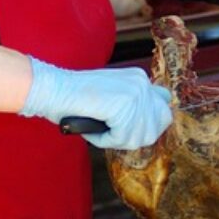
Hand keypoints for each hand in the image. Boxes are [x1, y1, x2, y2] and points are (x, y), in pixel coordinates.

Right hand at [19, 57, 172, 149]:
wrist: (54, 89)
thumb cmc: (76, 98)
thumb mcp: (112, 96)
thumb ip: (132, 105)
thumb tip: (150, 126)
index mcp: (140, 78)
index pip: (164, 105)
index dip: (150, 121)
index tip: (130, 126)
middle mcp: (142, 82)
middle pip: (160, 124)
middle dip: (138, 134)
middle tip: (114, 132)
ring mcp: (135, 93)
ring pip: (139, 136)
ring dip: (117, 140)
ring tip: (98, 128)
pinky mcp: (124, 105)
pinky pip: (121, 139)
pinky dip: (104, 140)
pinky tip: (92, 127)